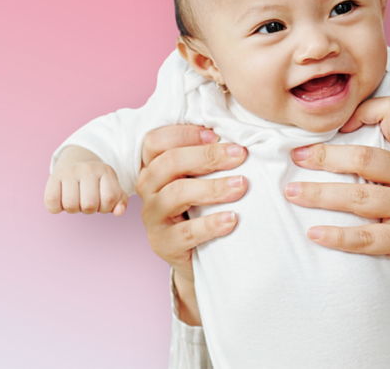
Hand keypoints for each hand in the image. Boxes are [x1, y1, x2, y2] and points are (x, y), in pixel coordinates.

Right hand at [45, 155, 128, 214]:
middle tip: (87, 201)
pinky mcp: (53, 177)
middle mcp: (88, 168)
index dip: (106, 207)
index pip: (110, 198)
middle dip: (89, 210)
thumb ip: (120, 201)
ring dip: (73, 210)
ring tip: (76, 200)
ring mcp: (70, 172)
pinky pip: (52, 203)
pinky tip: (62, 200)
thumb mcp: (112, 187)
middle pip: (89, 205)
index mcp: (106, 171)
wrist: (76, 164)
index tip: (101, 202)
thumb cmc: (96, 183)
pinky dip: (56, 208)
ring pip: (71, 205)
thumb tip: (119, 212)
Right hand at [136, 124, 247, 324]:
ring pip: (176, 194)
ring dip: (213, 188)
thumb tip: (236, 137)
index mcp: (153, 166)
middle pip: (168, 163)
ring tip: (241, 186)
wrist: (198, 254)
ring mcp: (152, 217)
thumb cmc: (202, 206)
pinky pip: (185, 232)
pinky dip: (211, 224)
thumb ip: (207, 158)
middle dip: (207, 156)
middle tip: (241, 155)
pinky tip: (232, 219)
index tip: (217, 135)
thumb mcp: (201, 178)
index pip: (155, 141)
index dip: (184, 134)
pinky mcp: (162, 244)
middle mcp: (148, 188)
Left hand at [285, 96, 389, 295]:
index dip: (363, 110)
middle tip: (296, 158)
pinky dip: (337, 236)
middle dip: (325, 156)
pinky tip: (314, 233)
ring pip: (359, 197)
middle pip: (365, 158)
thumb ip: (389, 153)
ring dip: (320, 194)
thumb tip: (340, 132)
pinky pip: (367, 237)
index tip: (338, 125)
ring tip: (292, 193)